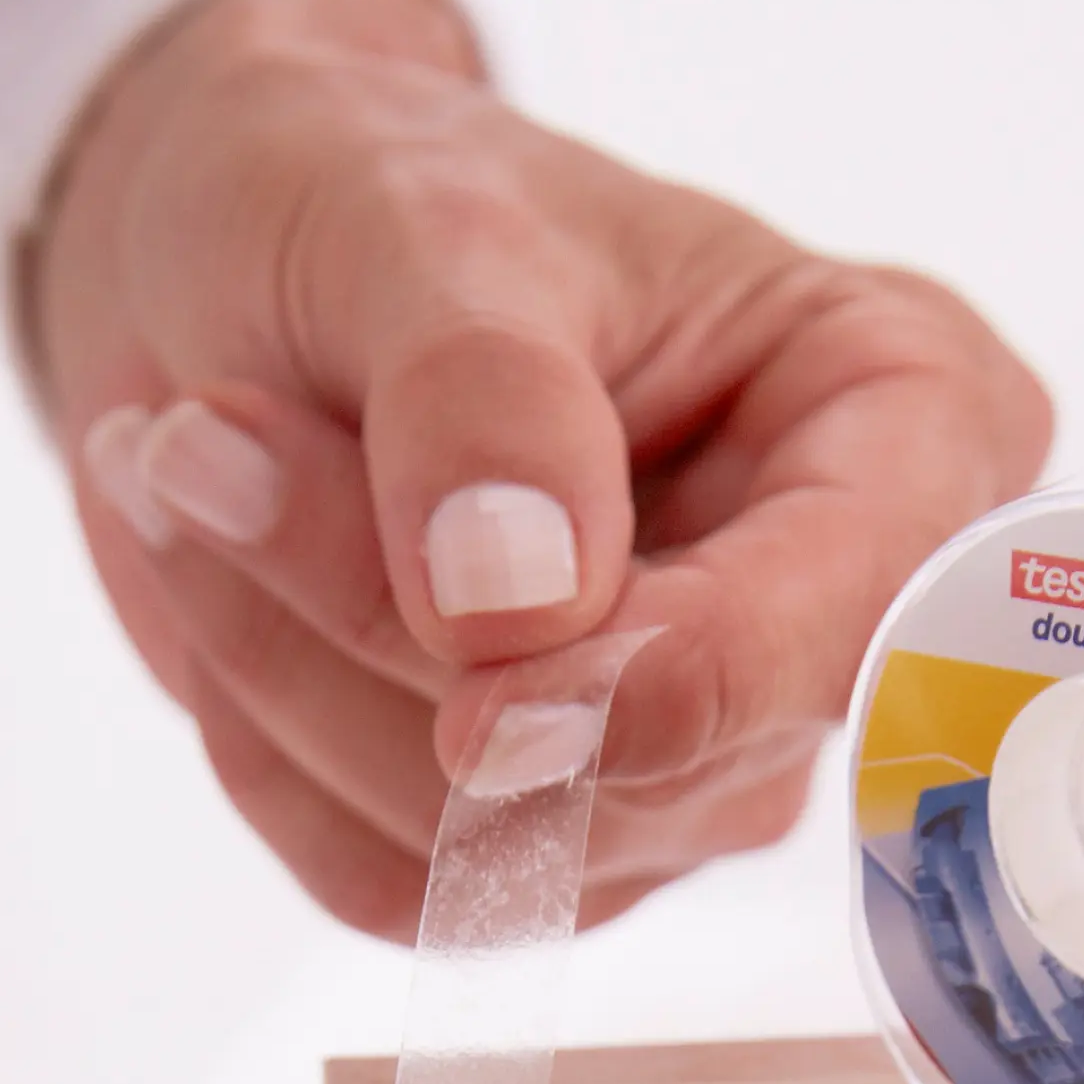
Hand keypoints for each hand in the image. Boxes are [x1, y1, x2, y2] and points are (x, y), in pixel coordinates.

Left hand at [31, 0, 1051, 938]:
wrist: (240, 288)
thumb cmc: (376, 203)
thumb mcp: (422, 218)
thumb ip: (484, 397)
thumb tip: (518, 614)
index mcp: (891, 436)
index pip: (856, 621)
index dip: (690, 683)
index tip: (489, 706)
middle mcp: (810, 638)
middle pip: (643, 759)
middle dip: (384, 621)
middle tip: (200, 436)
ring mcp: (685, 772)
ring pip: (496, 843)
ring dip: (289, 664)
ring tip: (191, 462)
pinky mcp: (541, 858)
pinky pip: (391, 880)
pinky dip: (265, 743)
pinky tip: (233, 590)